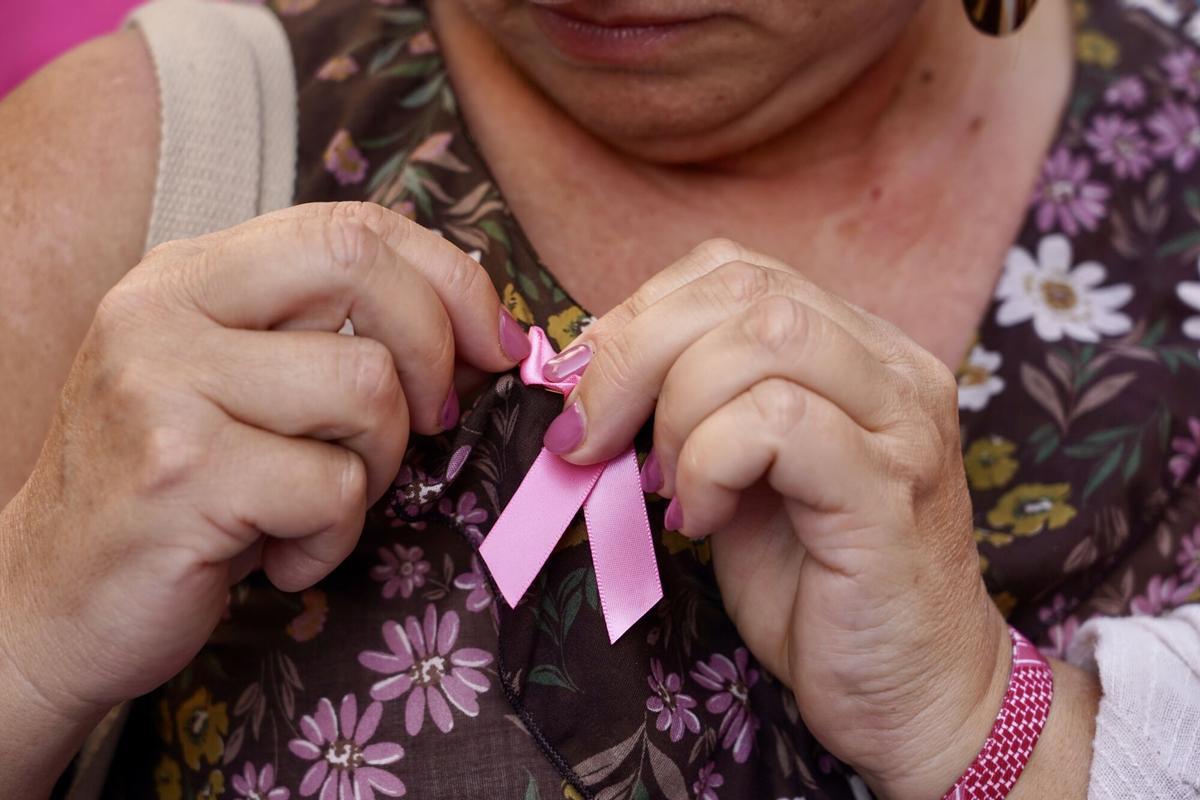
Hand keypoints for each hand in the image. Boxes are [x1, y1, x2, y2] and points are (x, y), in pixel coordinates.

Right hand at [0, 202, 527, 727]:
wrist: (48, 604)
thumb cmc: (178, 497)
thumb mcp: (242, 391)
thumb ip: (329, 340)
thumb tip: (478, 330)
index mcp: (187, 275)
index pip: (349, 224)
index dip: (447, 275)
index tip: (493, 340)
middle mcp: (164, 308)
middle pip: (360, 266)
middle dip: (435, 349)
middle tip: (430, 422)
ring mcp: (162, 384)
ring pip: (365, 387)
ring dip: (377, 465)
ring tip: (321, 505)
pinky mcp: (179, 472)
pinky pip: (333, 486)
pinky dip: (334, 539)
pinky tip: (281, 557)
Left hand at [545, 239, 1014, 798]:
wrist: (912, 695)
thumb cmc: (814, 586)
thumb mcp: (736, 476)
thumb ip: (688, 411)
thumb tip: (584, 378)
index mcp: (856, 349)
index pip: (733, 268)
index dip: (640, 314)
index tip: (585, 390)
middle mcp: (892, 367)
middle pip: (742, 287)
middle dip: (634, 353)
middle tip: (591, 436)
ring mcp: (902, 425)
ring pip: (765, 337)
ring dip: (676, 410)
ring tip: (667, 487)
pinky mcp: (892, 492)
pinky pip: (776, 423)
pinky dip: (709, 463)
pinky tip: (698, 521)